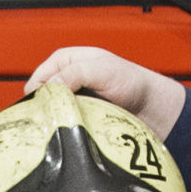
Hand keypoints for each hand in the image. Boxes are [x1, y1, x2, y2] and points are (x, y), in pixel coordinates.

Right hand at [26, 47, 186, 138]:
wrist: (152, 106)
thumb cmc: (133, 81)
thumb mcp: (101, 68)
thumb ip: (74, 73)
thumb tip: (50, 87)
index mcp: (66, 61)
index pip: (38, 78)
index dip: (40, 92)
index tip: (49, 104)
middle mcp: (66, 81)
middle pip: (43, 99)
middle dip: (49, 108)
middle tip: (61, 116)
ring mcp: (73, 101)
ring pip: (53, 115)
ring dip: (61, 120)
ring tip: (74, 122)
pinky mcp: (80, 119)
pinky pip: (66, 128)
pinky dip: (70, 130)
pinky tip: (78, 130)